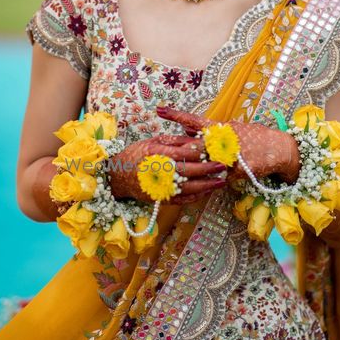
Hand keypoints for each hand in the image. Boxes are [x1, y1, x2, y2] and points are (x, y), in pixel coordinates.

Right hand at [109, 134, 225, 204]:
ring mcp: (160, 187)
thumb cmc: (136, 155)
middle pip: (188, 171)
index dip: (200, 152)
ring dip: (206, 185)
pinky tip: (207, 191)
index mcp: (157, 154)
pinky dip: (196, 196)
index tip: (213, 149)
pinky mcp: (161, 199)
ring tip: (220, 181)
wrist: (117, 176)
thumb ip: (173, 141)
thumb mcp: (152, 141)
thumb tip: (195, 140)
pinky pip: (182, 199)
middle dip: (207, 168)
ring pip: (188, 188)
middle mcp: (160, 172)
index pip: (183, 153)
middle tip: (222, 165)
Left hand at [156, 106, 299, 183]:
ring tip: (169, 166)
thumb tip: (188, 128)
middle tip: (155, 142)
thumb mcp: (231, 129)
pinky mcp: (235, 172)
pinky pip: (218, 178)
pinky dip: (210, 180)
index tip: (159, 110)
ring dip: (186, 165)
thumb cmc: (254, 138)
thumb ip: (209, 130)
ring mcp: (228, 157)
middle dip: (173, 144)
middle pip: (192, 144)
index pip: (194, 120)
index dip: (176, 115)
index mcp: (220, 128)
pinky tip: (199, 184)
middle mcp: (222, 141)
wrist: (278, 150)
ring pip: (202, 163)